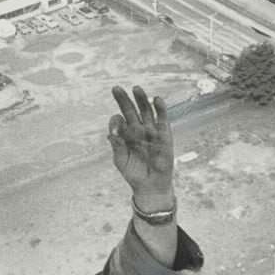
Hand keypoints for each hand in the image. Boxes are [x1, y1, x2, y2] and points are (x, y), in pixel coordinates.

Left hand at [107, 87, 174, 205]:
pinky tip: (156, 99)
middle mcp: (138, 130)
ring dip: (141, 100)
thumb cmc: (134, 173)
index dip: (115, 122)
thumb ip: (116, 146)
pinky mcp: (164, 136)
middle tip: (116, 89)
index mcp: (125, 134)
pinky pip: (163, 120)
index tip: (114, 130)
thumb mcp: (120, 160)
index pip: (118, 120)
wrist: (149, 186)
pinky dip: (161, 110)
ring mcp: (151, 132)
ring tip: (136, 88)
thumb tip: (111, 133)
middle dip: (124, 100)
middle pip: (131, 110)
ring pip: (146, 111)